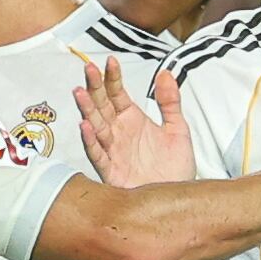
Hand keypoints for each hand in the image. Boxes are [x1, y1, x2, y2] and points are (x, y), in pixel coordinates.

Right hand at [76, 57, 195, 184]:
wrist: (180, 198)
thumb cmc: (176, 168)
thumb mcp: (178, 129)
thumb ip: (170, 102)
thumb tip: (166, 73)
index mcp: (132, 120)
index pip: (117, 93)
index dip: (113, 77)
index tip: (111, 61)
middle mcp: (119, 133)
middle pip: (102, 105)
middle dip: (95, 87)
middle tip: (90, 69)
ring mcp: (113, 151)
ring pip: (95, 126)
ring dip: (87, 110)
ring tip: (79, 92)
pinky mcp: (112, 171)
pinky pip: (98, 154)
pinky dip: (91, 140)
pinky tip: (86, 126)